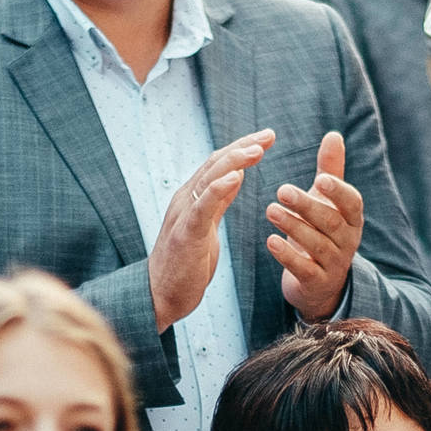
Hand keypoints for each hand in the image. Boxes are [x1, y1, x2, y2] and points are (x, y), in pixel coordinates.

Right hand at [152, 131, 272, 331]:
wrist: (160, 296)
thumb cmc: (185, 265)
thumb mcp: (207, 227)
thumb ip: (218, 202)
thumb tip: (235, 177)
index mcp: (192, 198)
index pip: (219, 164)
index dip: (242, 148)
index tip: (266, 138)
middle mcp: (185, 199)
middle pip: (216, 163)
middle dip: (244, 146)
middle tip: (269, 134)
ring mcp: (183, 214)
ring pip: (209, 178)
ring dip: (235, 161)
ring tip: (257, 148)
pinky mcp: (185, 233)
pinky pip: (203, 206)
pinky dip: (219, 188)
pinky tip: (237, 176)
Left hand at [269, 132, 365, 322]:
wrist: (319, 284)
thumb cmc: (322, 233)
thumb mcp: (328, 202)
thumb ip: (331, 171)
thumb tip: (334, 134)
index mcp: (352, 219)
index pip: (352, 203)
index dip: (338, 191)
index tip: (320, 178)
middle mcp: (347, 241)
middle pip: (330, 222)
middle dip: (307, 206)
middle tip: (281, 190)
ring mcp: (333, 264)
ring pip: (316, 244)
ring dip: (292, 226)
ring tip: (270, 210)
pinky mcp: (316, 282)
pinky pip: (303, 269)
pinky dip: (287, 256)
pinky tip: (270, 241)